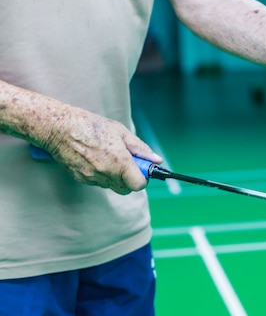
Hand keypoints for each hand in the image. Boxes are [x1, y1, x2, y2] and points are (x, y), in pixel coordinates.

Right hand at [42, 109, 161, 194]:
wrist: (58, 128)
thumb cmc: (90, 126)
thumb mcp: (120, 132)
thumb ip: (140, 149)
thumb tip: (156, 160)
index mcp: (120, 161)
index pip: (139, 185)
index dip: (142, 179)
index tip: (141, 170)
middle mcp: (107, 173)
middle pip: (126, 189)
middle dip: (129, 179)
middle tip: (126, 164)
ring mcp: (93, 178)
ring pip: (111, 186)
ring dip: (114, 177)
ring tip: (107, 157)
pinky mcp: (81, 179)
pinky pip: (97, 182)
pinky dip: (101, 175)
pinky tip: (95, 160)